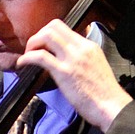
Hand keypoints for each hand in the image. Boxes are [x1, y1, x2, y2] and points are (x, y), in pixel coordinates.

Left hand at [17, 20, 131, 129]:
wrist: (112, 107)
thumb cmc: (104, 94)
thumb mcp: (97, 66)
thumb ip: (84, 58)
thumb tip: (70, 56)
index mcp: (89, 46)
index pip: (65, 28)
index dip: (49, 34)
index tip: (43, 45)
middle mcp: (81, 48)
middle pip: (54, 26)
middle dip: (39, 35)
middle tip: (34, 49)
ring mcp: (72, 59)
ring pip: (47, 35)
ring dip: (32, 43)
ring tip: (28, 55)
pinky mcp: (64, 72)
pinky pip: (40, 56)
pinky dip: (27, 57)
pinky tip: (22, 64)